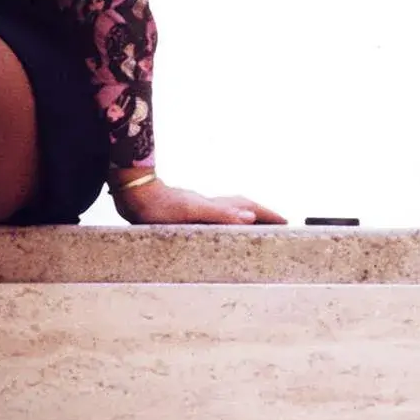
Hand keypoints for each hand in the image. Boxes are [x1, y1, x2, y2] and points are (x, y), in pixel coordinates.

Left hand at [113, 174, 285, 225]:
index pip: (249, 208)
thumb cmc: (158, 206)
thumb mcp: (191, 213)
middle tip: (278, 223)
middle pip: (243, 206)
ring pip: (230, 209)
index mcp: (214, 206)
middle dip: (262, 214)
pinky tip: (220, 226)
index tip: (286, 222)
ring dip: (246, 215)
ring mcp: (199, 207)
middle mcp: (209, 204)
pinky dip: (227, 219)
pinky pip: (216, 216)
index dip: (268, 215)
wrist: (133, 194)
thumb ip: (220, 214)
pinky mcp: (187, 211)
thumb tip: (249, 216)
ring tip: (257, 224)